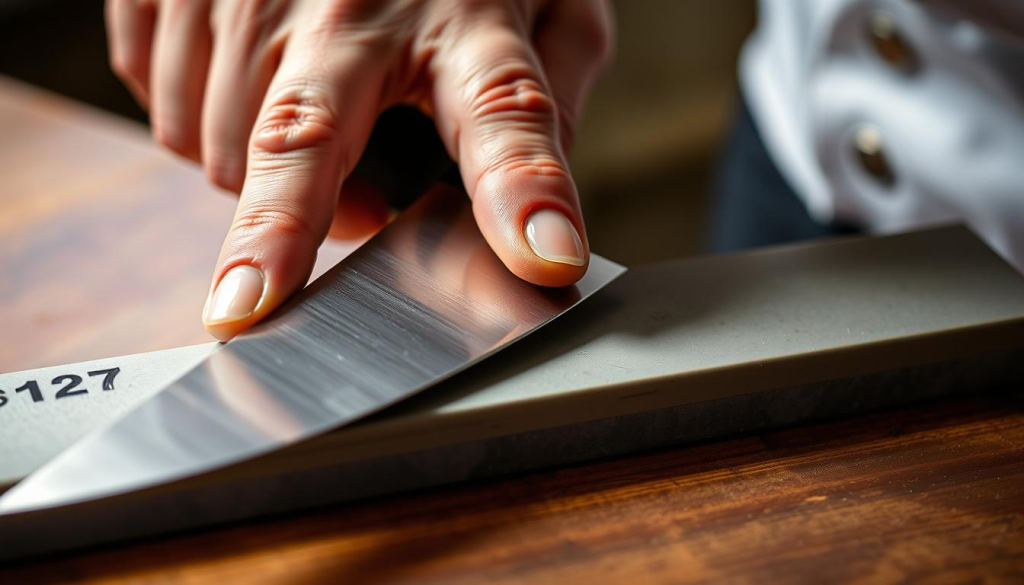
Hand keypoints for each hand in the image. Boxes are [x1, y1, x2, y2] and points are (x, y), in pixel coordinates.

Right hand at [106, 0, 613, 339]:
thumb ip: (554, 90)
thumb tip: (535, 209)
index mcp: (464, 18)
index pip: (505, 114)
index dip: (522, 194)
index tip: (542, 260)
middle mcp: (350, 6)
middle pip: (301, 140)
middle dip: (277, 231)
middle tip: (246, 306)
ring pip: (223, 144)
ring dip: (266, 182)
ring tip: (316, 145)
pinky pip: (164, 105)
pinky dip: (205, 128)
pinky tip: (253, 97)